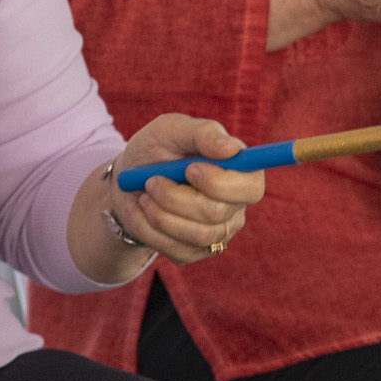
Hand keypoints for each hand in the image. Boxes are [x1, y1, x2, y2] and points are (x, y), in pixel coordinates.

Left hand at [103, 113, 264, 266]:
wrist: (129, 180)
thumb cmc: (156, 149)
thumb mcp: (172, 129)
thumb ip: (203, 133)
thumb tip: (232, 148)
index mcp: (240, 171)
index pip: (250, 188)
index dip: (219, 183)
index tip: (190, 169)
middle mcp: (235, 205)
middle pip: (216, 213)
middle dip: (175, 198)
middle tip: (151, 181)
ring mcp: (218, 232)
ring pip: (197, 235)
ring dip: (160, 214)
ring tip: (145, 195)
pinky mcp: (195, 251)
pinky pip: (177, 249)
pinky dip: (149, 229)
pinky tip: (142, 212)